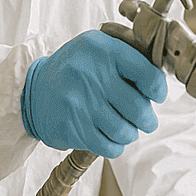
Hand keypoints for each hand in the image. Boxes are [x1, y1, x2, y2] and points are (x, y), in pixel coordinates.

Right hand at [22, 30, 166, 158]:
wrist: (34, 90)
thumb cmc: (76, 69)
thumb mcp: (98, 48)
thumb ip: (129, 56)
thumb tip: (161, 81)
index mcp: (102, 50)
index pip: (148, 75)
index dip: (158, 90)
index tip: (156, 95)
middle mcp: (90, 75)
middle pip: (138, 109)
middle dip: (148, 119)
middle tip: (146, 120)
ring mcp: (79, 103)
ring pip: (125, 131)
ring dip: (131, 133)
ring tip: (126, 128)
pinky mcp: (71, 127)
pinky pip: (108, 147)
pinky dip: (115, 146)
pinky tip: (110, 137)